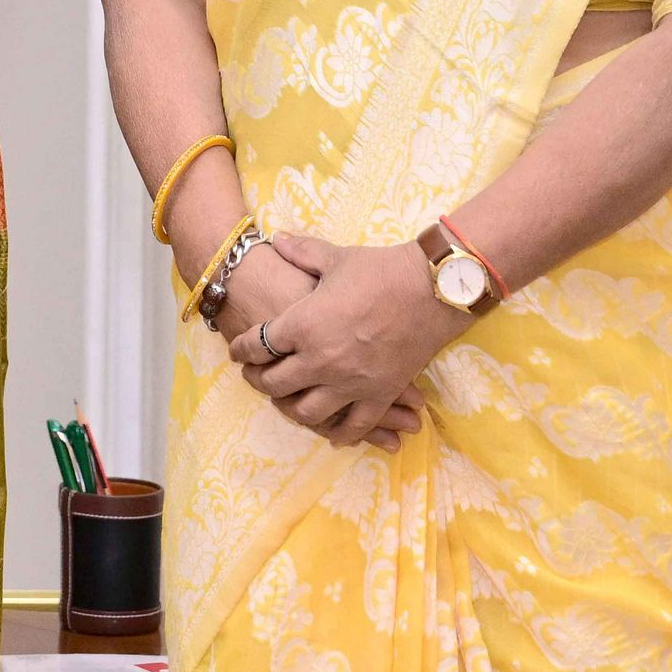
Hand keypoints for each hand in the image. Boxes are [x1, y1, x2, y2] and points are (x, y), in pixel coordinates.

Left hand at [226, 233, 463, 447]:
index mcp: (303, 324)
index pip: (257, 345)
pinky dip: (340, 432)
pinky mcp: (380, 395)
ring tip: (286, 400)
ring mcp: (351, 382)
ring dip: (291, 408)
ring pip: (307, 412)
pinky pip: (354, 425)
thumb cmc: (380, 270)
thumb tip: (277, 239)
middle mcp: (320, 359)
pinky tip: (332, 432)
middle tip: (255, 376)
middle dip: (258, 381)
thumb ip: (300, 252)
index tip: (237, 351)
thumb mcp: (333, 257)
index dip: (241, 349)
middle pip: (275, 384)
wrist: (433, 289)